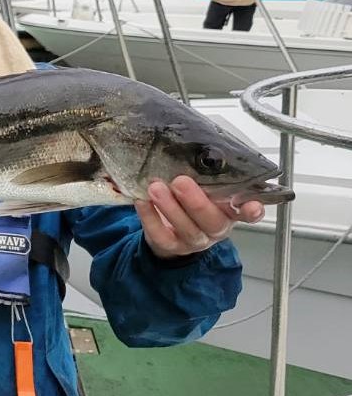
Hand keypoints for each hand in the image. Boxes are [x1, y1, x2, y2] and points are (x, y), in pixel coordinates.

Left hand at [135, 176, 263, 257]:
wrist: (168, 228)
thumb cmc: (189, 199)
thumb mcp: (202, 186)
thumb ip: (203, 175)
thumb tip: (194, 150)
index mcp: (229, 210)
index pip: (246, 212)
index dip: (251, 211)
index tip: (253, 205)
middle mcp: (216, 228)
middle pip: (212, 221)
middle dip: (196, 202)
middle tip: (180, 182)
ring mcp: (195, 239)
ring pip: (187, 228)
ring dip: (170, 207)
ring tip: (156, 188)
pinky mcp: (171, 245)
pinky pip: (161, 235)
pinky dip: (150, 217)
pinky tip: (142, 200)